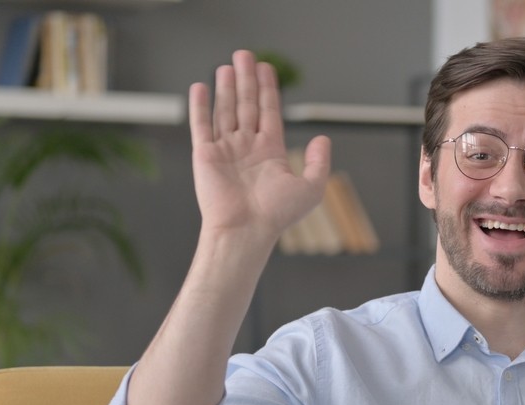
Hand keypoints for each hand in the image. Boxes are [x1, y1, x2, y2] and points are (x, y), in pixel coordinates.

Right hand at [188, 50, 330, 244]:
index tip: (266, 67)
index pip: (269, 112)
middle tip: (245, 54)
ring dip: (227, 87)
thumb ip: (319, 162)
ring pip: (226, 110)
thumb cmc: (277, 215)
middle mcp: (247, 147)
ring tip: (228, 65)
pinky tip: (201, 86)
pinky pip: (201, 125)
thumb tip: (323, 138)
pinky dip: (200, 105)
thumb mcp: (311, 187)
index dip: (268, 89)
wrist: (246, 230)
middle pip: (247, 105)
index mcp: (270, 152)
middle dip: (247, 79)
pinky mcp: (205, 155)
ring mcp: (226, 150)